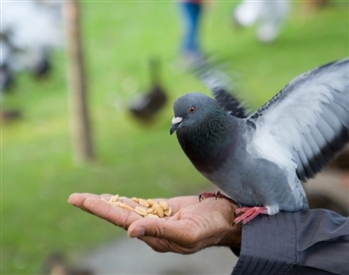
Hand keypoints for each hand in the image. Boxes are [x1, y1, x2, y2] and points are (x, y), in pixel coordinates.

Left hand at [68, 193, 241, 253]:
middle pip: (120, 215)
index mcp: (155, 236)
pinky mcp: (165, 210)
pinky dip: (127, 201)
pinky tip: (115, 199)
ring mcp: (158, 219)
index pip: (122, 221)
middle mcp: (152, 229)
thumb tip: (130, 231)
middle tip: (75, 198)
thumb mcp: (187, 232)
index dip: (102, 209)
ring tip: (89, 198)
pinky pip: (141, 206)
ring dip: (109, 203)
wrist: (227, 218)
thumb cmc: (211, 226)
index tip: (83, 200)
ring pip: (128, 209)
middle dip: (97, 205)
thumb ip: (159, 232)